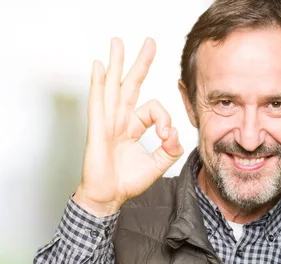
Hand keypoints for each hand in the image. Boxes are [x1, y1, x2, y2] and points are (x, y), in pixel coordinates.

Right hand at [73, 38, 183, 216]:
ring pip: (113, 86)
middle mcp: (119, 120)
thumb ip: (171, 148)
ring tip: (118, 42)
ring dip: (116, 63)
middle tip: (149, 42)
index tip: (167, 135)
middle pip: (130, 85)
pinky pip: (98, 102)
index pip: (153, 109)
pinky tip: (100, 67)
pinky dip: (99, 84)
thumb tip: (175, 134)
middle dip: (140, 63)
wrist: (110, 197)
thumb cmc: (127, 181)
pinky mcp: (99, 130)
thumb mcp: (159, 163)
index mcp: (132, 126)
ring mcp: (107, 122)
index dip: (164, 119)